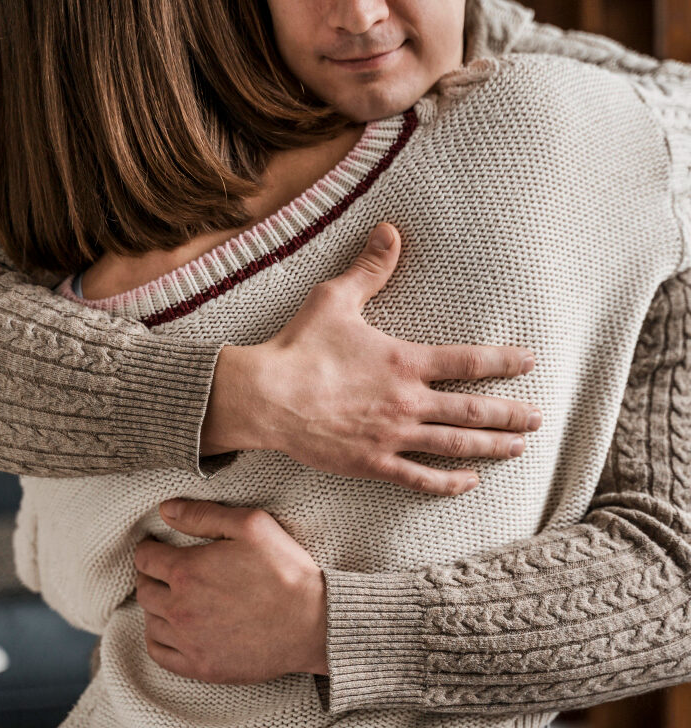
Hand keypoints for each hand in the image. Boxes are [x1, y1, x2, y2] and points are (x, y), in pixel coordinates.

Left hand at [134, 499, 328, 683]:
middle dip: (149, 574)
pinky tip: (170, 628)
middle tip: (162, 568)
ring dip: (154, 605)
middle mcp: (180, 608)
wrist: (312, 622)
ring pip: (150, 621)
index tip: (155, 546)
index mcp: (188, 571)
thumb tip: (166, 509)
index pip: (146, 558)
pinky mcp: (201, 666)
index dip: (148, 547)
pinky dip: (157, 637)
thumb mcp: (251, 525)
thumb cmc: (285, 569)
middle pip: (144, 589)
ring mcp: (189, 641)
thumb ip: (204, 514)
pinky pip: (160, 653)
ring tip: (169, 595)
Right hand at [200, 222, 541, 496]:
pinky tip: (470, 482)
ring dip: (492, 446)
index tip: (529, 363)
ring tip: (519, 448)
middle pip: (474, 410)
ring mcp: (394, 436)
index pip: (469, 361)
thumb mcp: (335, 299)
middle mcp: (409, 401)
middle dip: (511, 414)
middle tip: (536, 418)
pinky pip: (420, 478)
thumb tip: (390, 230)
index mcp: (405, 361)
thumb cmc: (300, 347)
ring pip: (456, 444)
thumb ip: (370, 268)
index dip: (504, 362)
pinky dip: (449, 482)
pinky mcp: (373, 463)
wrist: (267, 397)